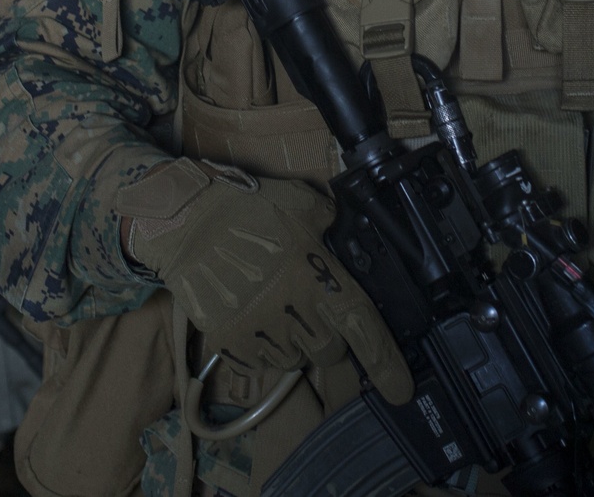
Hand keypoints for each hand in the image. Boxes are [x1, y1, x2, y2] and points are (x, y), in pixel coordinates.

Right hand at [119, 158, 411, 403]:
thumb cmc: (251, 208)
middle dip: (329, 336)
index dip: (387, 364)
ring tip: (276, 305)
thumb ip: (331, 223)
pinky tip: (253, 313)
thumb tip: (342, 231)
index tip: (401, 391)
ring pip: (294, 359)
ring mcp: (261, 332)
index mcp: (320, 278)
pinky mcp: (231, 343)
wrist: (192, 222)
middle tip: (310, 306)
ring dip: (295, 342)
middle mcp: (295, 312)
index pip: (364, 328)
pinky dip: (263, 346)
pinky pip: (259, 361)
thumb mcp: (304, 203)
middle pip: (329, 351)